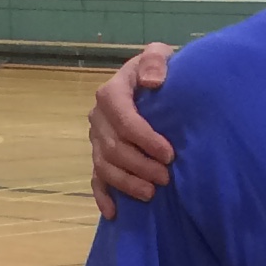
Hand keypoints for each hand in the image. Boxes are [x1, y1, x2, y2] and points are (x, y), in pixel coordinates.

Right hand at [90, 45, 175, 215]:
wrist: (153, 83)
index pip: (123, 119)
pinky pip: (96, 178)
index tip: (169, 154)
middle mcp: (99, 117)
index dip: (145, 139)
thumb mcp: (159, 53)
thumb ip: (155, 60)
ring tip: (151, 193)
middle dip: (139, 165)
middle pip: (113, 147)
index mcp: (112, 93)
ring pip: (105, 166)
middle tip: (166, 177)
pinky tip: (114, 212)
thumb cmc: (160, 70)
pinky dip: (103, 196)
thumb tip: (152, 82)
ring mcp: (96, 138)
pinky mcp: (99, 155)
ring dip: (126, 183)